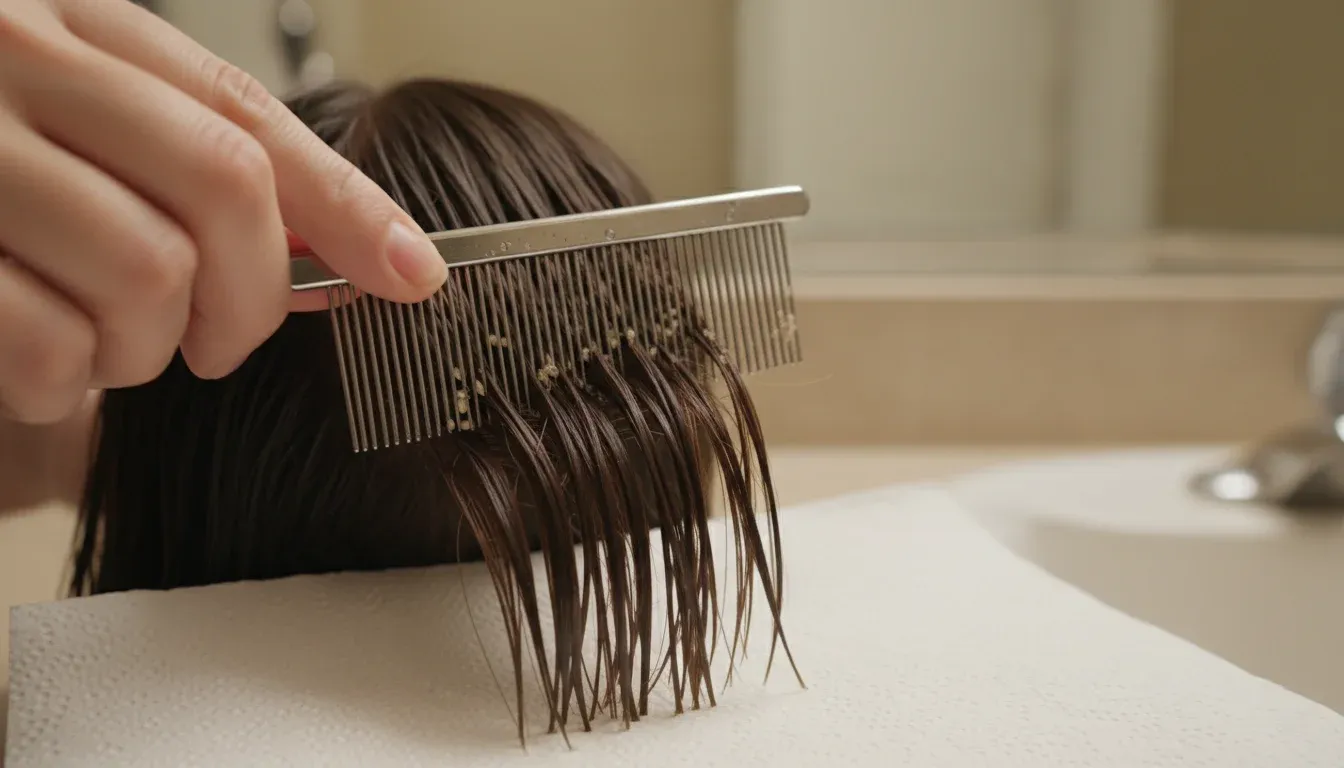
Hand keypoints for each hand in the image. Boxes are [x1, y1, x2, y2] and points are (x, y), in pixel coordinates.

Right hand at [0, 0, 446, 424]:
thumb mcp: (81, 135)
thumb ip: (189, 174)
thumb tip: (343, 256)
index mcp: (72, 26)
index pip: (246, 117)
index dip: (349, 203)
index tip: (414, 273)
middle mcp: (12, 61)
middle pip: (221, 188)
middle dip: (254, 295)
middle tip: (224, 341)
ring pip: (146, 274)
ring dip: (147, 349)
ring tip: (102, 346)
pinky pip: (48, 344)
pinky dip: (62, 383)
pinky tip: (38, 368)